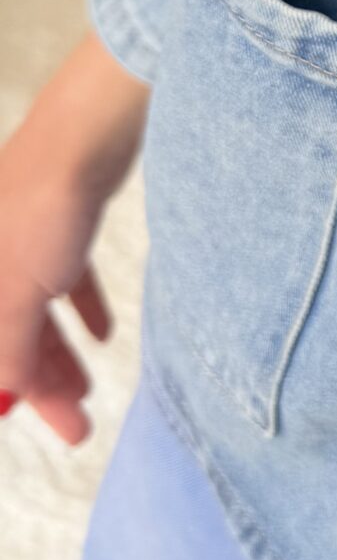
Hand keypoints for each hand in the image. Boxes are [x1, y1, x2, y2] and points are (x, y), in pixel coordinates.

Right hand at [0, 37, 148, 444]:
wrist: (88, 133)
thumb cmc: (40, 208)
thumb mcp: (15, 296)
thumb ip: (8, 350)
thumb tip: (7, 396)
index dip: (4, 390)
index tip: (28, 423)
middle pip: (7, 335)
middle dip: (41, 385)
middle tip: (77, 426)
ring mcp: (18, 236)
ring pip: (36, 310)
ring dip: (62, 354)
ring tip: (89, 390)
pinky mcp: (58, 219)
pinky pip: (63, 277)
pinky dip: (81, 308)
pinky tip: (104, 333)